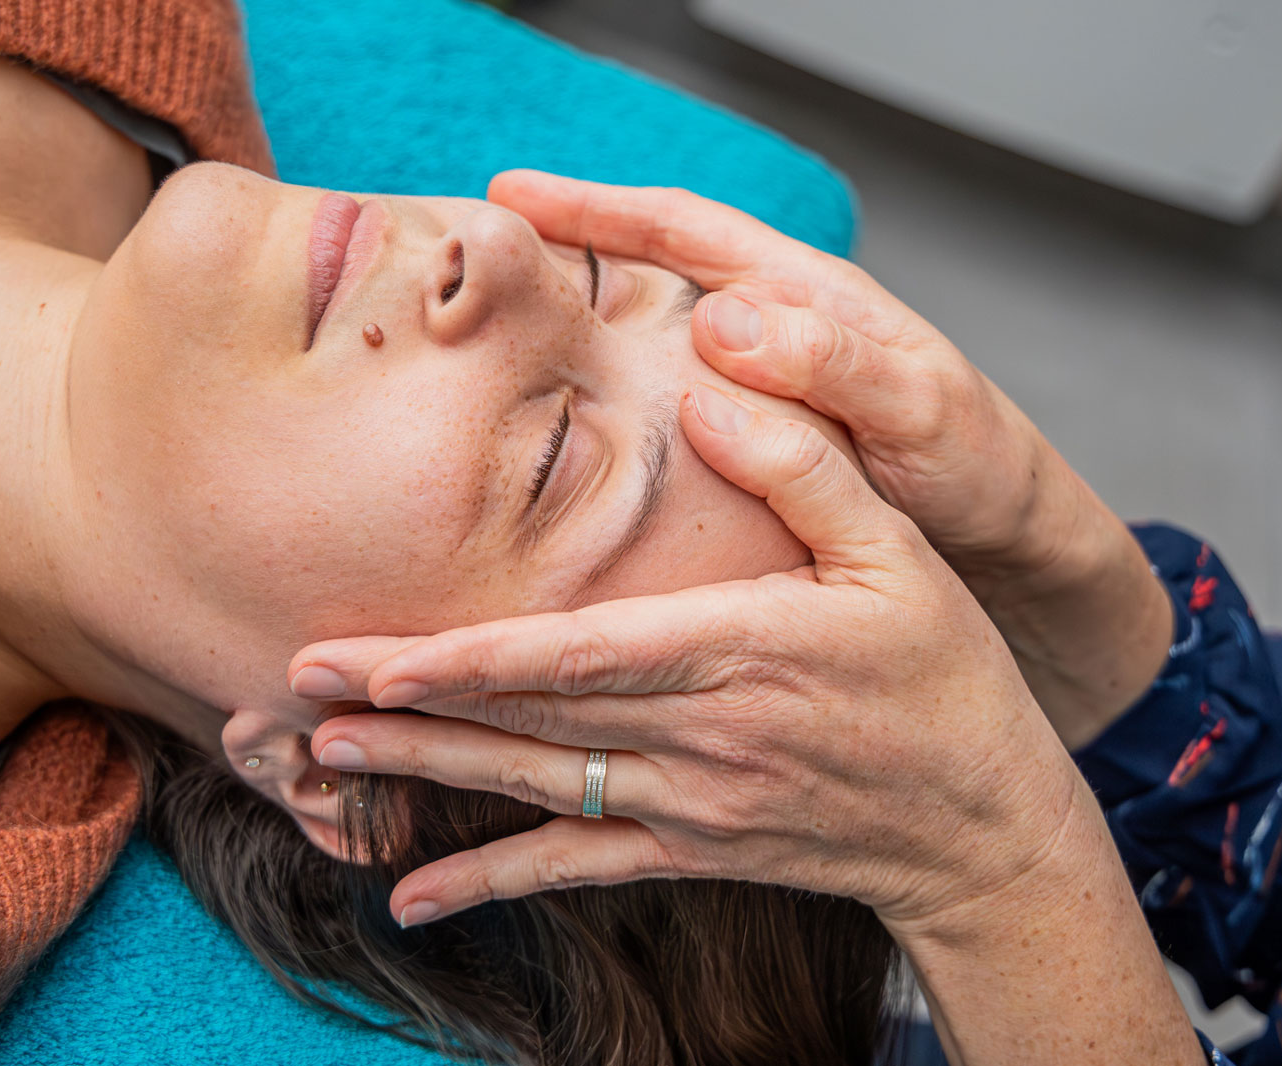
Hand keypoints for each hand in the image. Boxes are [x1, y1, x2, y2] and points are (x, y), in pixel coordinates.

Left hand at [287, 385, 1197, 1063]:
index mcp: (740, 650)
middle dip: (406, 705)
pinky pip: (577, 871)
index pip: (582, 658)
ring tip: (322, 755)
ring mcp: (690, 807)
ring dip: (424, 773)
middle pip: (529, 722)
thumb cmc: (945, 677)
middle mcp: (700, 738)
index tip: (380, 654)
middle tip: (294, 686)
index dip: (474, 661)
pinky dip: (490, 881)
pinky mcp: (693, 852)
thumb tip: (711, 385)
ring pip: (533, 791)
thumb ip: (803, 464)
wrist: (987, 829)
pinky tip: (412, 896)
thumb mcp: (901, 551)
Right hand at [488, 171, 1171, 745]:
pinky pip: (664, 417)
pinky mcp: (754, 454)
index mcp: (812, 300)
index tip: (510, 196)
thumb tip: (724, 319)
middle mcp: (776, 333)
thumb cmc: (986, 478)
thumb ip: (833, 365)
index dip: (596, 208)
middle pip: (651, 271)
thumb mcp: (920, 415)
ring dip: (578, 335)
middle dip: (565, 255)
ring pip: (650, 344)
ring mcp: (760, 394)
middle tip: (471, 261)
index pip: (686, 228)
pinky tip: (565, 447)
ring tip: (493, 348)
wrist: (1021, 561)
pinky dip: (611, 414)